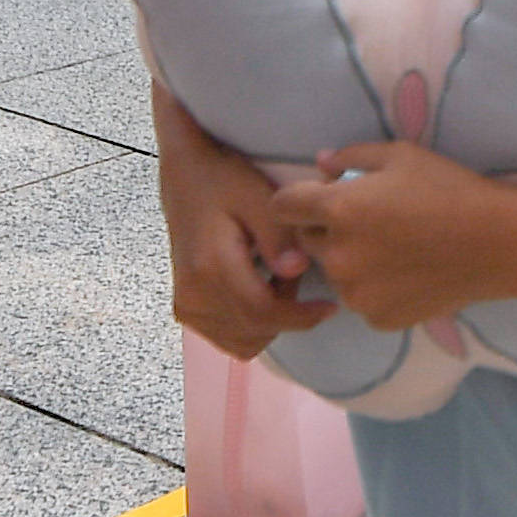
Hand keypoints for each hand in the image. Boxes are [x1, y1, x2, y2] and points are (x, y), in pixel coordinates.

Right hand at [157, 96, 314, 357]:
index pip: (262, 313)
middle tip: (293, 271)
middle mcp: (193, 295)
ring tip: (275, 279)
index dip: (301, 317)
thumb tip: (296, 271)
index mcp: (210, 268)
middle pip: (255, 330)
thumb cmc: (224, 180)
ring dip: (270, 320)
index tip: (330, 306)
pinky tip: (259, 289)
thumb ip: (278, 236)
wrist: (185, 174)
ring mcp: (186, 305)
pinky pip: (228, 337)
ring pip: (243, 341)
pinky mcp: (186, 308)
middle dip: (287, 312)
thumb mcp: (258, 196)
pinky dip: (252, 324)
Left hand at [275, 140, 516, 335]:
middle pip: (307, 242)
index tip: (320, 199)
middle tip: (372, 222)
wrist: (498, 243)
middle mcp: (338, 255)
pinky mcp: (377, 318)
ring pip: (336, 274)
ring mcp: (356, 293)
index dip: (299, 199)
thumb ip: (352, 157)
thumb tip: (320, 163)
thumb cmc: (451, 189)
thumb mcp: (402, 155)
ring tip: (396, 250)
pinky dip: (377, 289)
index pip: (283, 206)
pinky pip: (363, 300)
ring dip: (352, 262)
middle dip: (327, 230)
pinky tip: (410, 274)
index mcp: (338, 210)